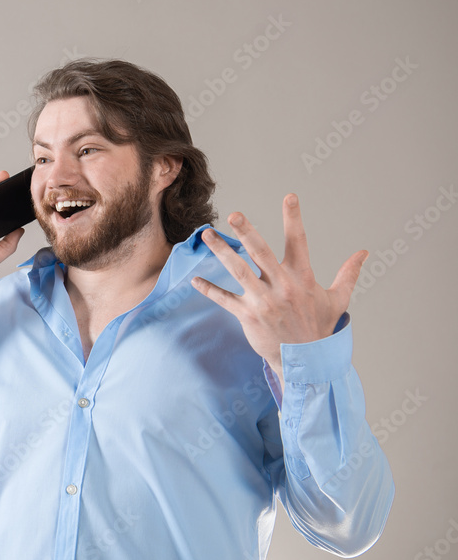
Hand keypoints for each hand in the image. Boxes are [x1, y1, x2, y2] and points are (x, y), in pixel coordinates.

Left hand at [190, 193, 366, 383]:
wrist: (306, 363)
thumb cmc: (319, 328)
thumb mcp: (338, 299)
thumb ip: (348, 273)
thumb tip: (364, 252)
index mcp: (302, 279)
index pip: (298, 242)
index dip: (294, 218)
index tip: (289, 196)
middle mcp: (281, 287)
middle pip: (261, 253)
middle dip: (248, 232)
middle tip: (235, 215)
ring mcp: (263, 302)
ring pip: (238, 271)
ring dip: (221, 252)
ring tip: (208, 235)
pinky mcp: (248, 316)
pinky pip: (224, 299)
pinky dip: (209, 289)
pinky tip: (194, 280)